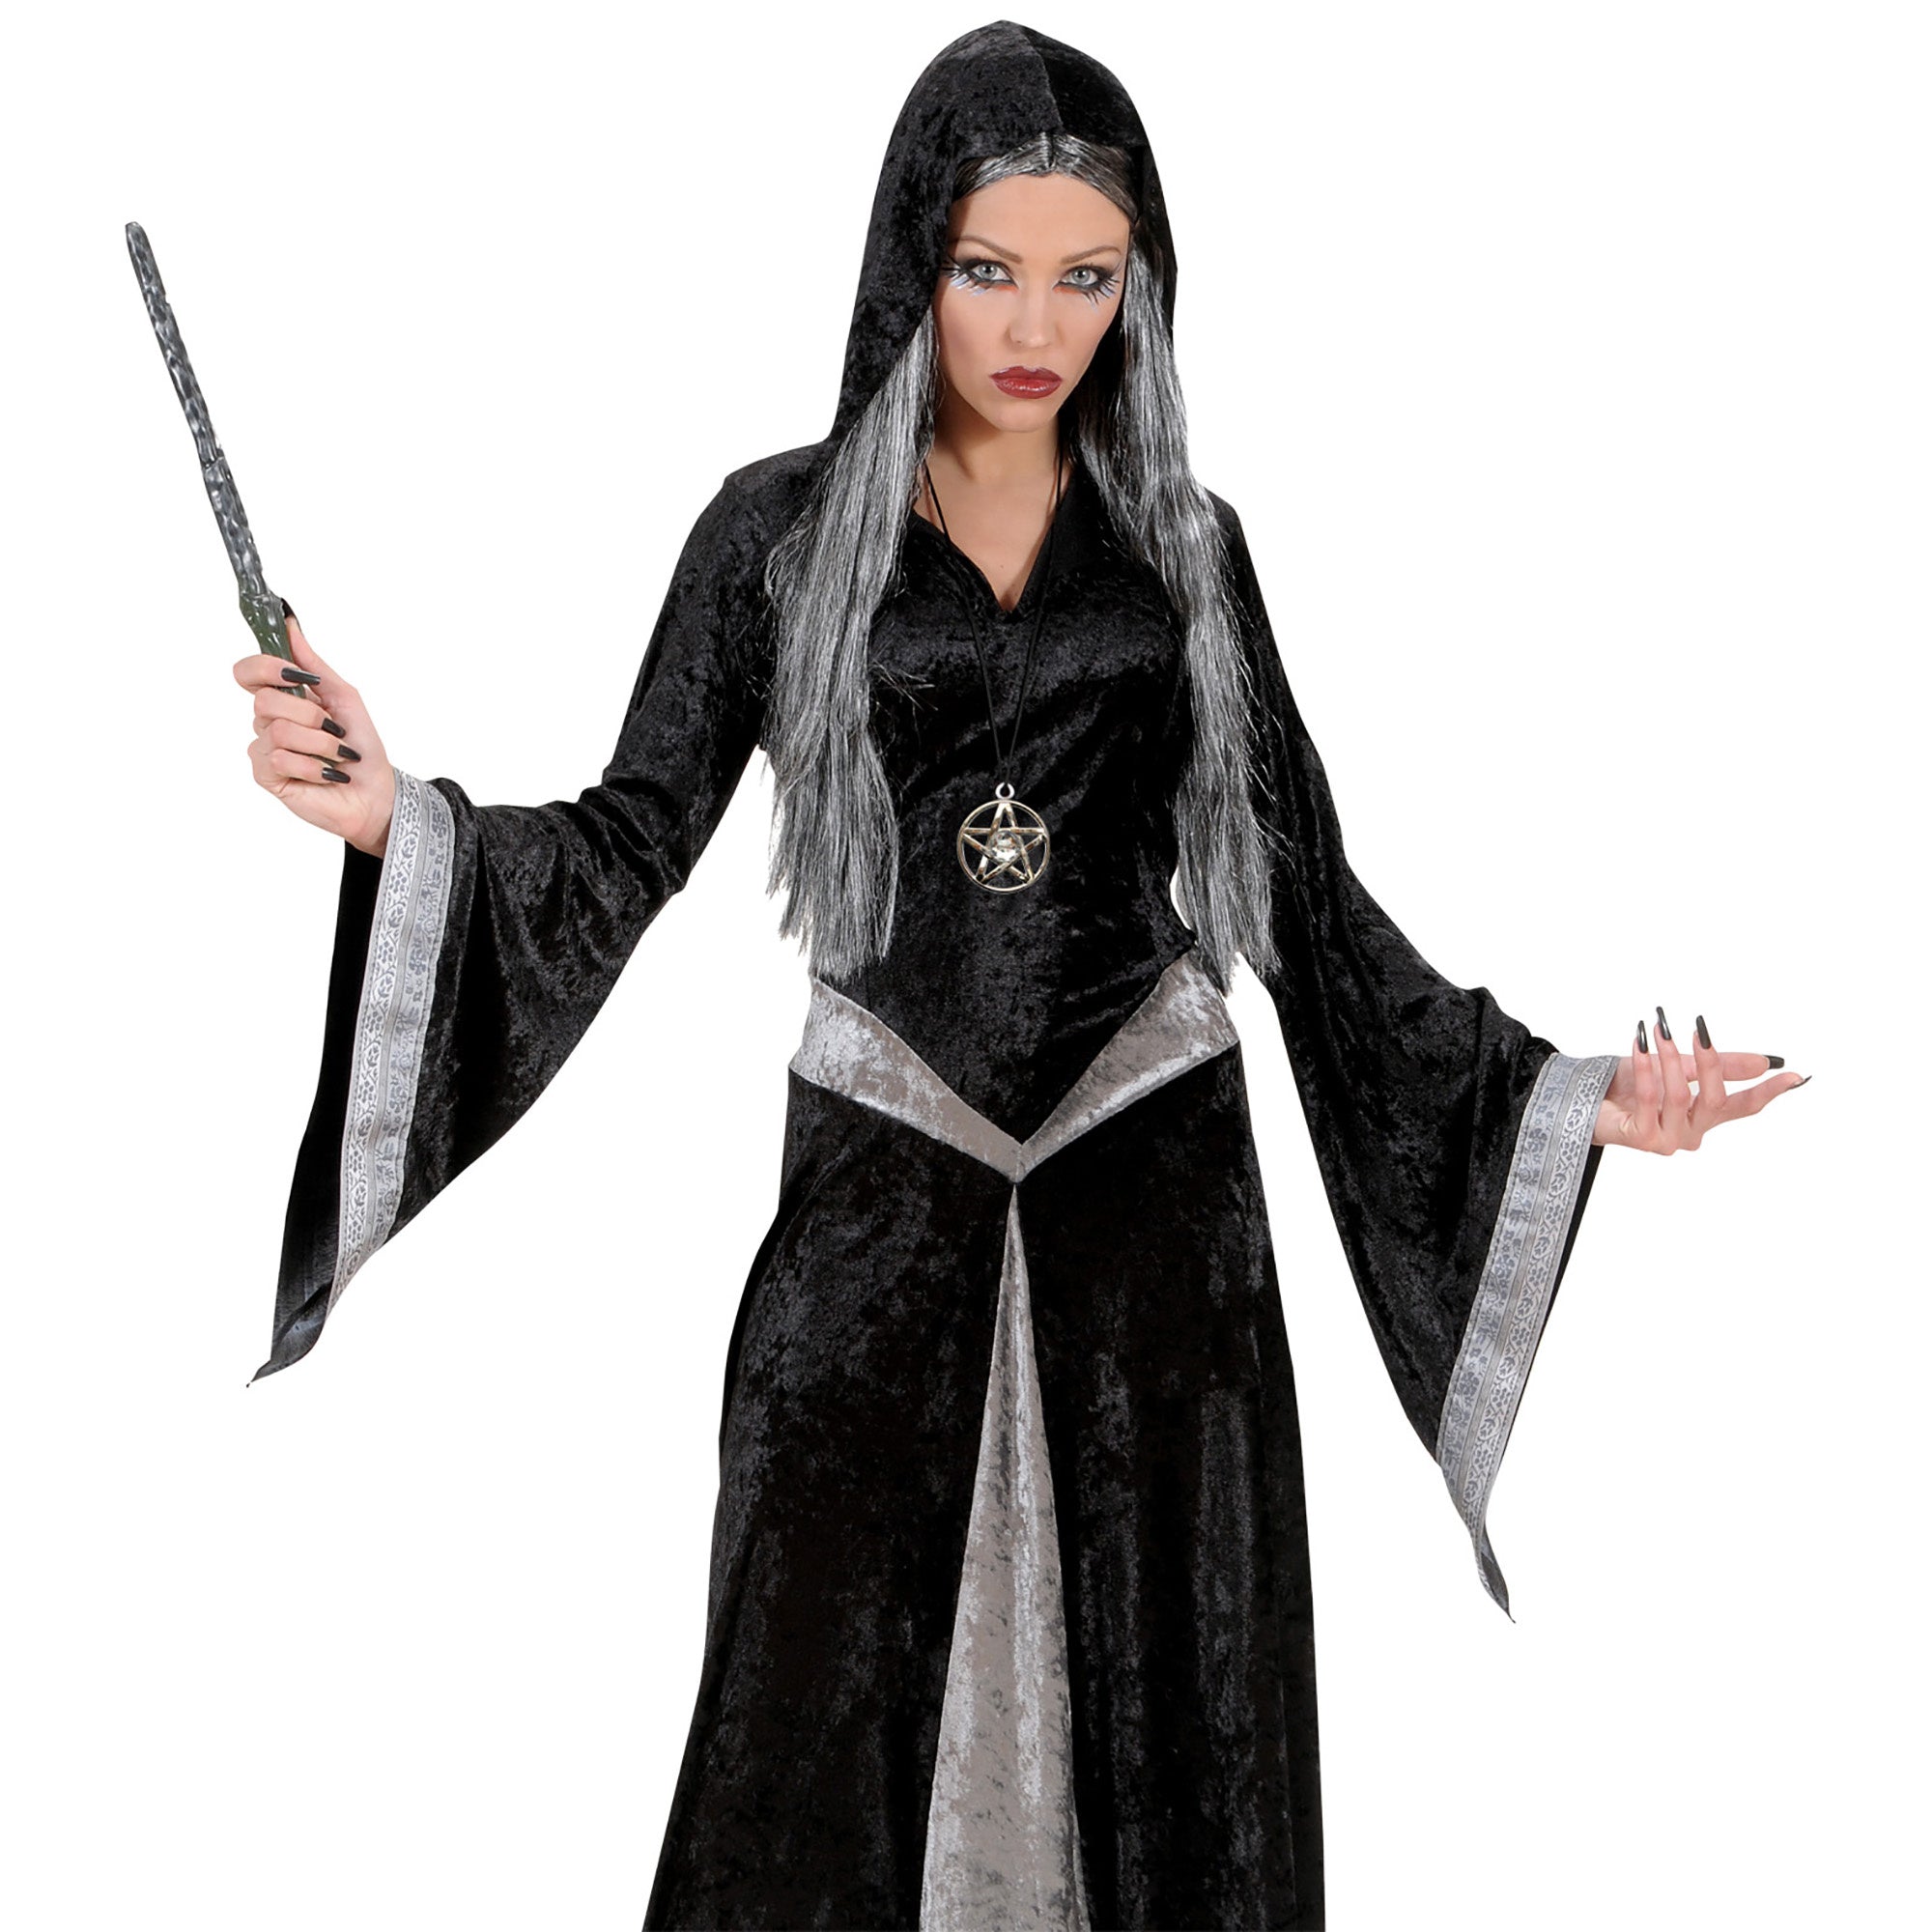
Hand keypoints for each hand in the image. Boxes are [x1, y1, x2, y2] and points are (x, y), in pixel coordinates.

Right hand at [234, 607, 395, 859]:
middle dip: (310, 714)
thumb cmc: (361, 746)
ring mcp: (265, 749)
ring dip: (320, 743)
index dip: (263, 667)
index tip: (294, 674)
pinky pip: (281, 759)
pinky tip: (326, 774)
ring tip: (335, 755)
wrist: (375, 791)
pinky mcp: (267, 776)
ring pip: (278, 731)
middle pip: (264, 700)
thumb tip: (290, 625)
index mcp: (284, 698)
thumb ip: (313, 663)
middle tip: (334, 729)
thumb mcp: (344, 697)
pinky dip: (314, 766)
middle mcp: (268, 721)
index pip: (248, 672)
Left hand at [1593, 1007, 1806, 1152]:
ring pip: (1680, 1096)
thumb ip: (1719, 1066)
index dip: (1768, 1092)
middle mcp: (1690, 1134)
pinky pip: (1651, 1098)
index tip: (1795, 1075)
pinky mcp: (1642, 1139)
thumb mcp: (1679, 1067)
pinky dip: (1647, 1067)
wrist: (1585, 1097)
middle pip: (1715, 1100)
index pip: (1743, 1106)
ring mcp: (1667, 1141)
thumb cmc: (1630, 1084)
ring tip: (1659, 1029)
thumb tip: (1765, 1062)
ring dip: (1670, 1058)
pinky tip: (1640, 1044)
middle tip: (1698, 1030)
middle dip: (1709, 1063)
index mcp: (1703, 1117)